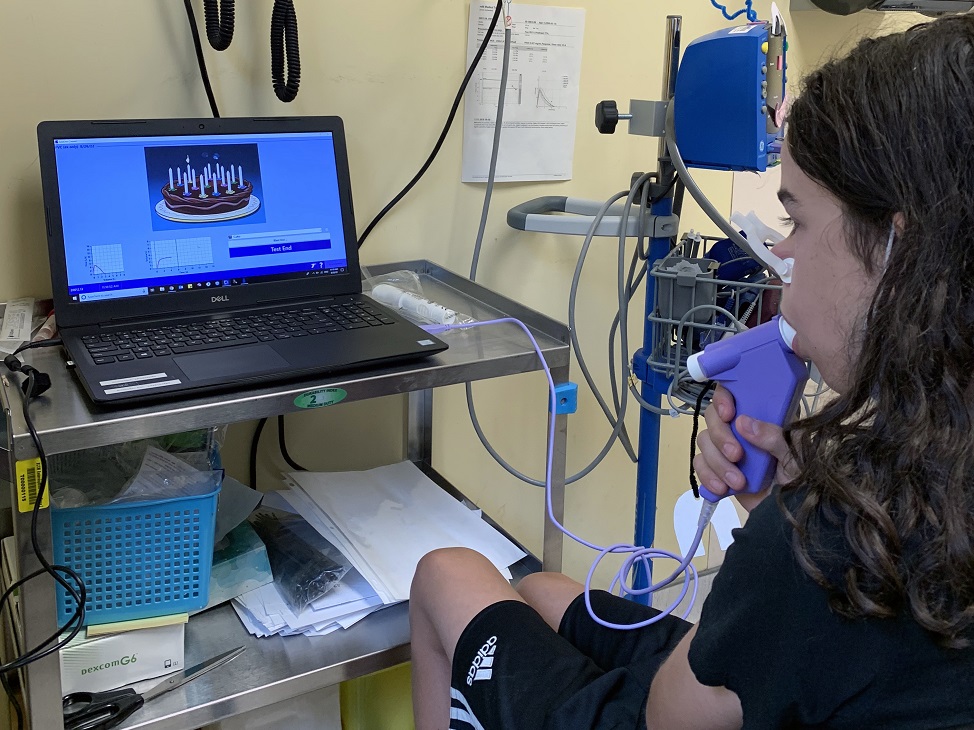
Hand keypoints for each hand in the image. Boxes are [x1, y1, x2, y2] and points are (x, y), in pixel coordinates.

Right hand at [692, 385, 795, 511]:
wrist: (790, 516)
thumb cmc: (802, 481)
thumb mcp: (796, 455)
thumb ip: (774, 437)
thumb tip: (743, 422)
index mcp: (761, 417)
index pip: (733, 394)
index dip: (724, 398)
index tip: (729, 414)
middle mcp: (740, 429)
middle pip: (713, 418)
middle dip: (721, 437)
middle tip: (737, 456)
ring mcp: (726, 450)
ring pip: (704, 442)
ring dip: (717, 463)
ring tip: (737, 482)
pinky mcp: (717, 470)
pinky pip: (700, 465)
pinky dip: (707, 476)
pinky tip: (722, 488)